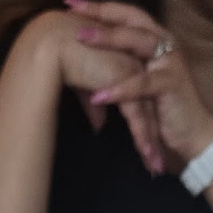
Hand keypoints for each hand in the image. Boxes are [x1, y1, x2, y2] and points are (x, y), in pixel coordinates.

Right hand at [26, 11, 160, 152]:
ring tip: (155, 167)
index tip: (150, 143)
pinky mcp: (126, 81)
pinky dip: (142, 138)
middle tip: (158, 160)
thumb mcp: (82, 84)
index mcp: (126, 58)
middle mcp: (135, 61)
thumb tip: (99, 125)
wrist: (54, 45)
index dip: (145, 119)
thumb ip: (94, 104)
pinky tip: (146, 157)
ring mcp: (133, 71)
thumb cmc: (61, 56)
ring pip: (148, 112)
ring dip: (151, 143)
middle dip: (155, 134)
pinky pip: (138, 115)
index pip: (142, 93)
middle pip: (150, 104)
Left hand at [67, 0, 212, 173]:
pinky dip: (120, 90)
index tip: (70, 3)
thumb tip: (84, 70)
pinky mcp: (172, 84)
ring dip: (108, 40)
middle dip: (101, 14)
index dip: (100, 8)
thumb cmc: (163, 110)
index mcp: (155, 40)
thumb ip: (119, 73)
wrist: (194, 133)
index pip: (125, 16)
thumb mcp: (137, 87)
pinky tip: (99, 97)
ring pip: (137, 43)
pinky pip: (142, 84)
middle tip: (72, 11)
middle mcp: (164, 43)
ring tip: (82, 40)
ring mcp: (169, 61)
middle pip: (131, 21)